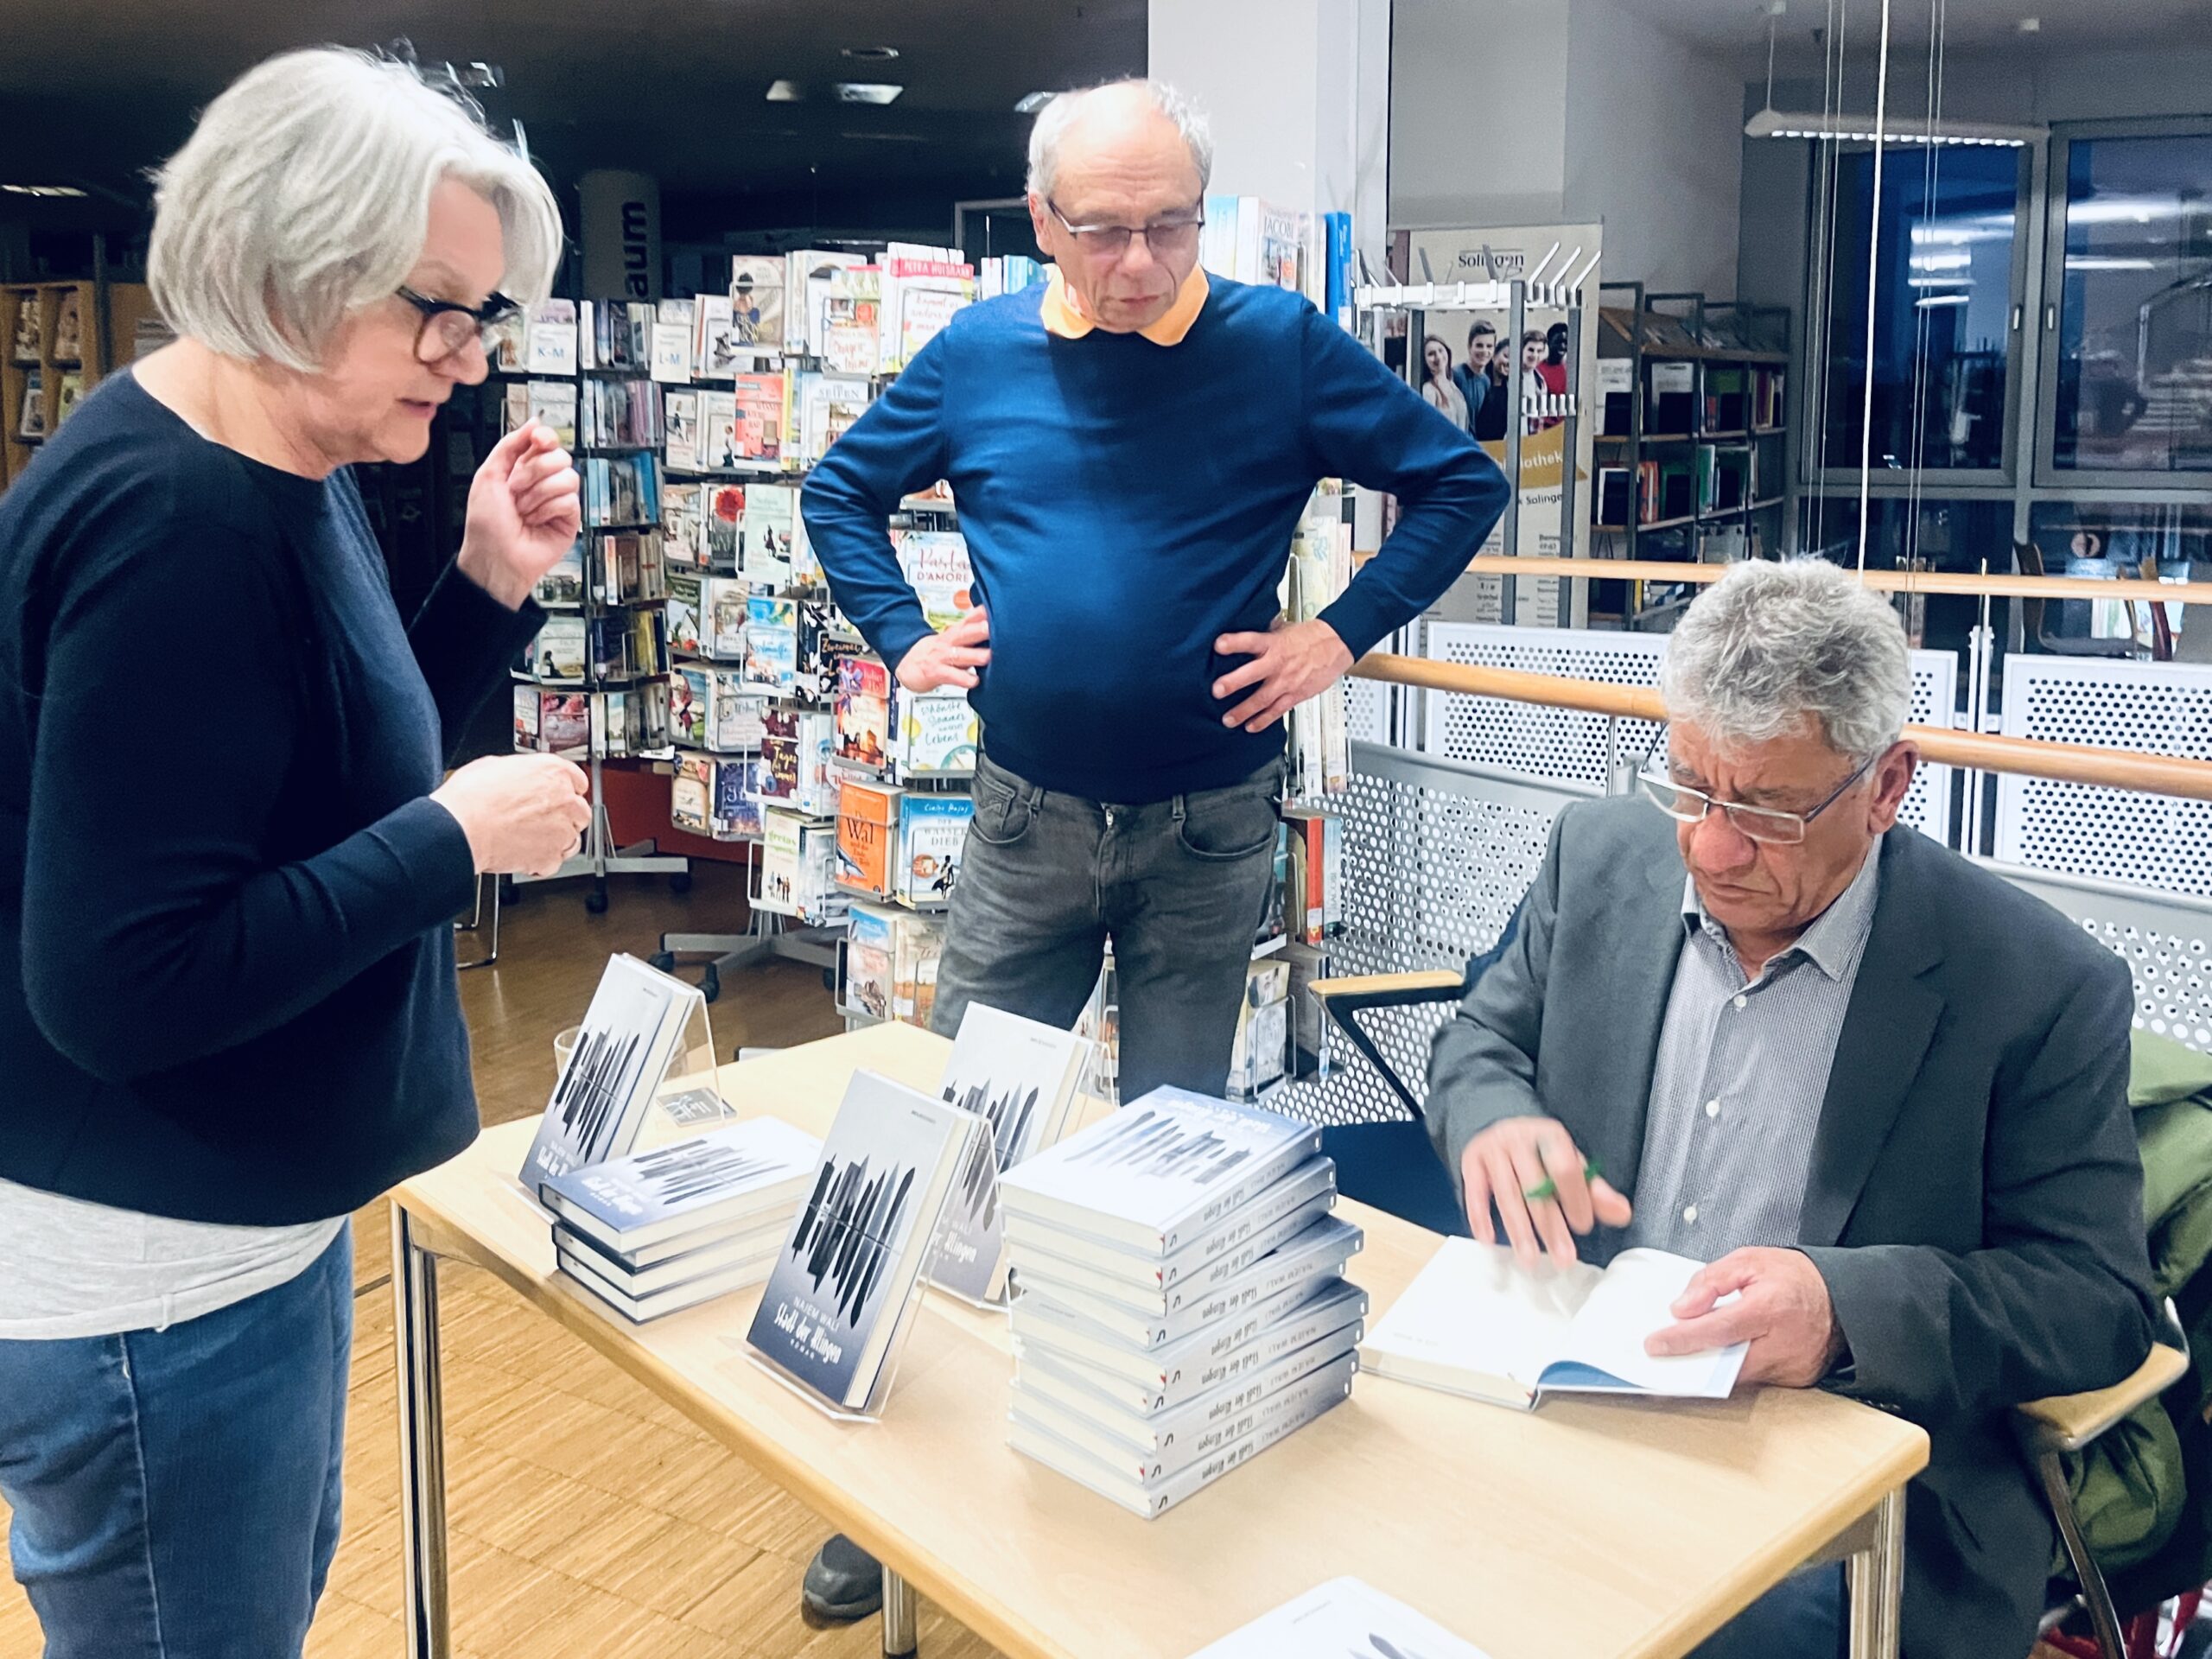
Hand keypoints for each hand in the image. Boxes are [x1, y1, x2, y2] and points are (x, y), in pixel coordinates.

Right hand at [430, 754, 592, 876]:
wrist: (458, 829)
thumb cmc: (470, 797)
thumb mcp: (494, 766)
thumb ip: (520, 772)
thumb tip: (519, 777)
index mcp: (552, 771)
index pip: (578, 781)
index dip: (568, 790)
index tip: (562, 797)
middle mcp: (564, 799)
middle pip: (580, 812)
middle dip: (565, 818)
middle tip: (543, 821)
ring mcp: (561, 830)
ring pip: (572, 839)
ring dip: (555, 841)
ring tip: (530, 840)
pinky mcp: (551, 857)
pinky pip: (554, 862)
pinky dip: (541, 862)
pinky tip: (523, 854)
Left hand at [457, 423, 582, 609]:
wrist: (495, 556)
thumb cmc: (486, 524)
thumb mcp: (488, 474)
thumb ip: (510, 444)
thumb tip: (534, 423)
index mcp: (523, 468)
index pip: (546, 441)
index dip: (545, 438)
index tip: (538, 441)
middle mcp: (542, 481)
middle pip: (559, 456)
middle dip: (534, 472)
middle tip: (517, 489)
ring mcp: (557, 499)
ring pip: (568, 477)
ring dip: (539, 494)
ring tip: (525, 510)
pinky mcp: (570, 518)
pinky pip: (570, 500)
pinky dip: (548, 510)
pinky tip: (536, 521)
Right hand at [896, 607, 989, 692]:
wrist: (907, 664)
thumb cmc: (934, 652)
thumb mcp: (951, 638)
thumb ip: (969, 631)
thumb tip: (990, 622)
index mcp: (953, 633)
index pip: (968, 620)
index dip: (979, 615)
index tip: (991, 610)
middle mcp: (948, 643)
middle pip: (965, 634)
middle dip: (978, 630)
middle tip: (991, 628)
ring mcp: (941, 657)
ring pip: (959, 655)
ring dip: (974, 655)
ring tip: (987, 656)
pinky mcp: (936, 672)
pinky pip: (951, 676)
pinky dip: (963, 679)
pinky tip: (974, 681)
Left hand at [1211, 618, 1353, 732]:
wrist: (1337, 645)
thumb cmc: (1310, 637)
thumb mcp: (1285, 628)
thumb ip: (1265, 630)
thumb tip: (1247, 620)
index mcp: (1273, 643)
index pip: (1250, 641)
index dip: (1234, 643)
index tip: (1219, 645)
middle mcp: (1278, 663)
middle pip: (1253, 674)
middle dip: (1234, 683)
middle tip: (1217, 690)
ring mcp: (1286, 681)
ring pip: (1262, 698)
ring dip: (1243, 710)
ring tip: (1228, 719)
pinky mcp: (1295, 695)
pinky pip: (1277, 710)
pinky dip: (1263, 720)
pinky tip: (1251, 726)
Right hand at [1459, 1116, 1631, 1266]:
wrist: (1497, 1122)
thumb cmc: (1539, 1151)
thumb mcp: (1568, 1160)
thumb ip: (1593, 1189)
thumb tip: (1622, 1214)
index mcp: (1550, 1136)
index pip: (1564, 1167)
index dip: (1575, 1198)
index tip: (1582, 1226)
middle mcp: (1519, 1140)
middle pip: (1535, 1187)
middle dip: (1550, 1226)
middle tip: (1563, 1258)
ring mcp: (1492, 1150)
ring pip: (1507, 1195)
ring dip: (1519, 1231)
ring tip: (1530, 1261)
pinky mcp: (1470, 1161)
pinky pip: (1474, 1193)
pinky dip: (1480, 1218)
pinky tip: (1489, 1240)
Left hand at [1645, 1247, 1844, 1387]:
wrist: (1841, 1298)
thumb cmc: (1796, 1278)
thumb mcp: (1750, 1260)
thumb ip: (1711, 1280)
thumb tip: (1682, 1308)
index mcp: (1770, 1308)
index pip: (1717, 1329)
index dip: (1682, 1339)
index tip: (1654, 1344)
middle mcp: (1782, 1343)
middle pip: (1724, 1362)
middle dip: (1690, 1361)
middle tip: (1662, 1356)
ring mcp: (1791, 1366)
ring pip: (1737, 1377)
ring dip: (1709, 1368)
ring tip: (1684, 1355)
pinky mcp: (1795, 1380)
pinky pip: (1755, 1380)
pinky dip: (1732, 1371)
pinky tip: (1716, 1359)